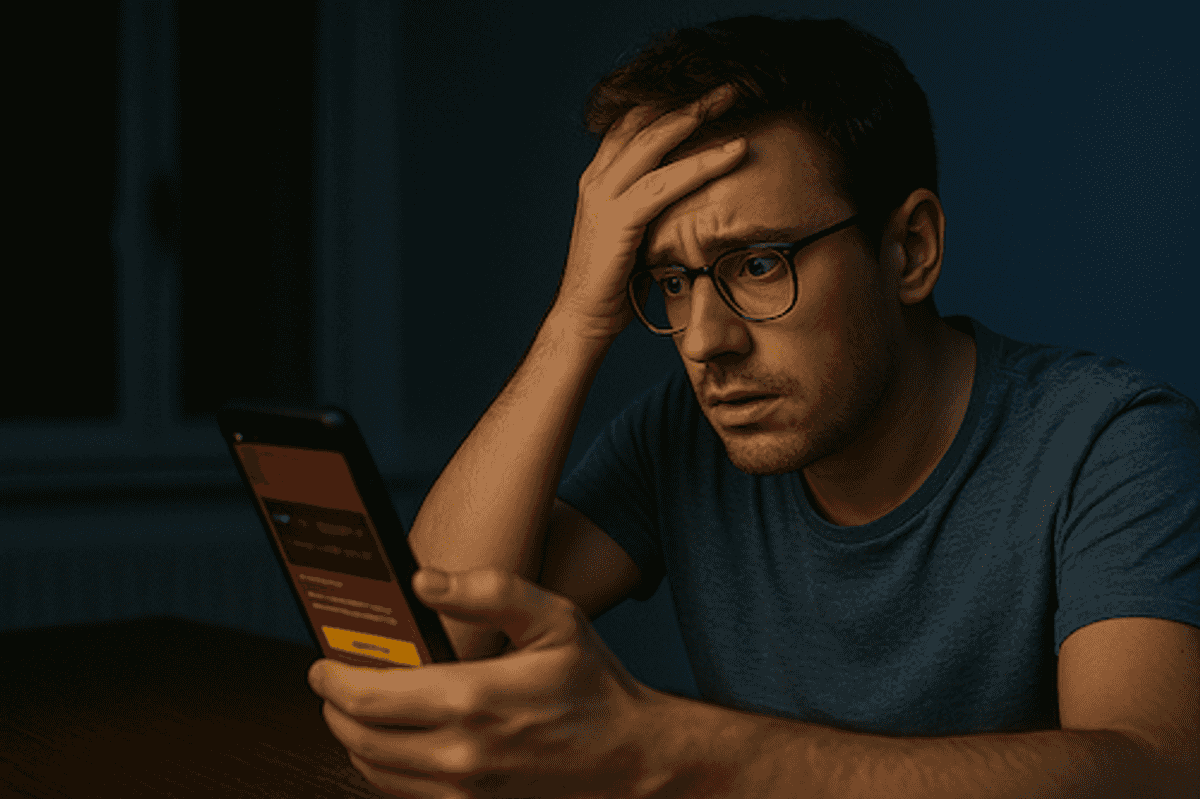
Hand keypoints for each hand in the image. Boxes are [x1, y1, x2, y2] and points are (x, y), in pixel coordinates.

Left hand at [307, 568, 662, 797]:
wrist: (633, 756)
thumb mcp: (554, 618)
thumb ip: (488, 591)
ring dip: (355, 738)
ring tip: (361, 707)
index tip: (322, 662)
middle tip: (334, 681)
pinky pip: (401, 794)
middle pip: (358, 738)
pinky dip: (384, 767)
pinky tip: (396, 739)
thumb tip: (422, 581)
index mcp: (474, 699)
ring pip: (372, 772)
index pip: (368, 698)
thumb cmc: (593, 683)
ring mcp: (466, 793)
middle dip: (334, 707)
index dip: (332, 678)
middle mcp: (462, 755)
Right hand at [552, 83, 745, 340]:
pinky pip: (667, 182)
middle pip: (644, 120)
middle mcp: (597, 179)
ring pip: (656, 141)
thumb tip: (690, 203)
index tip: (705, 93)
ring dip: (698, 115)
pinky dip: (705, 163)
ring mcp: (604, 196)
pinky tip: (735, 152)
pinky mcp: (619, 218)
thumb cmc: (614, 285)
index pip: (632, 124)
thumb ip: (651, 210)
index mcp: (598, 179)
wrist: (584, 318)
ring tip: (733, 98)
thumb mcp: (634, 234)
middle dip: (688, 98)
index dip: (667, 103)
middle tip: (728, 85)